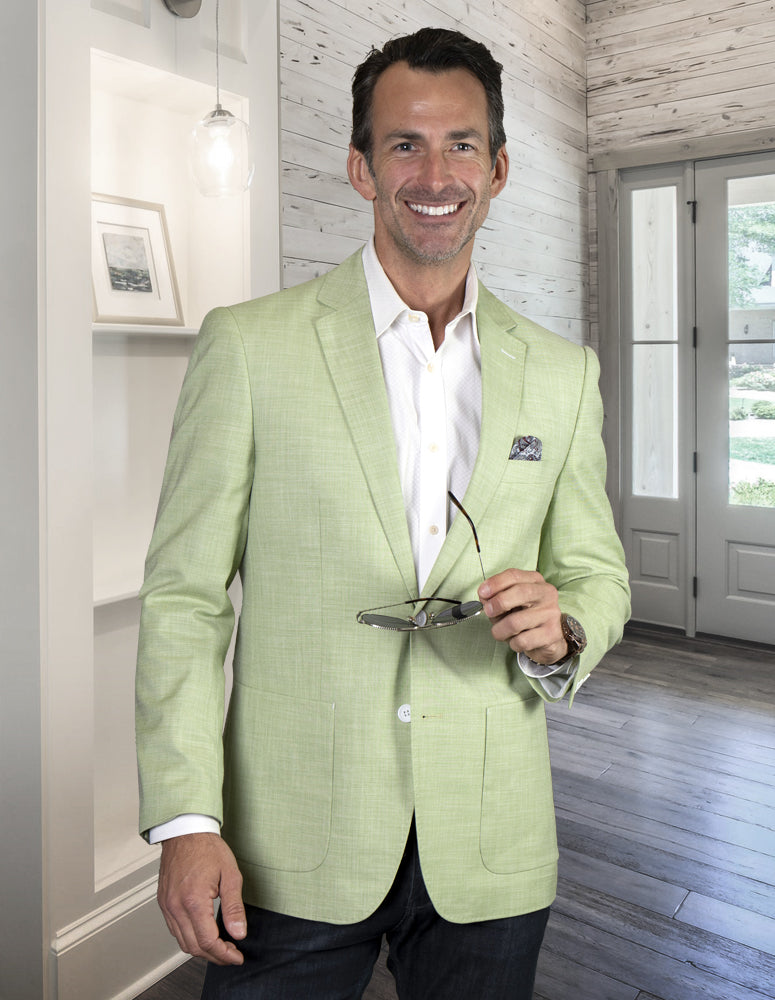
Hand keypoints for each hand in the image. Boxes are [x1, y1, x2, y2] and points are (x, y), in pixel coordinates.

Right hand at [157, 832, 246, 965]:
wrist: (186, 831)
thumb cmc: (207, 848)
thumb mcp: (230, 875)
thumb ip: (234, 907)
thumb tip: (239, 932)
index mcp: (193, 900)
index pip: (208, 941)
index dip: (224, 954)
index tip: (236, 956)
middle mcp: (176, 906)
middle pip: (194, 947)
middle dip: (215, 956)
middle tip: (231, 954)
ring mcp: (167, 905)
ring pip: (182, 942)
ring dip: (201, 950)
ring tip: (220, 946)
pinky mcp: (164, 903)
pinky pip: (175, 930)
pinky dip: (189, 938)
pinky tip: (203, 933)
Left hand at [478, 569, 567, 664]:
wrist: (549, 638)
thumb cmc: (525, 616)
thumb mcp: (511, 601)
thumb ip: (496, 596)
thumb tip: (484, 596)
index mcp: (535, 581)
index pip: (514, 575)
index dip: (495, 583)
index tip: (482, 592)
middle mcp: (546, 594)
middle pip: (520, 592)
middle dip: (498, 603)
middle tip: (488, 612)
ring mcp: (550, 614)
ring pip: (516, 622)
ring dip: (500, 630)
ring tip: (500, 632)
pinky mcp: (551, 634)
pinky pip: (522, 640)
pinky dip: (512, 643)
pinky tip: (516, 640)